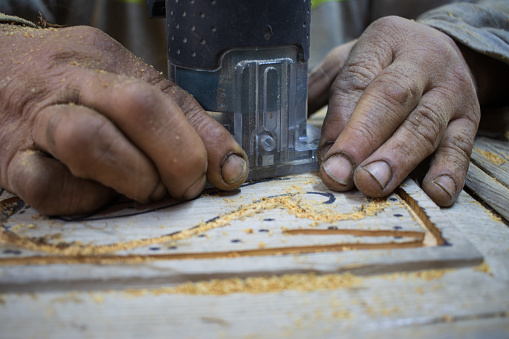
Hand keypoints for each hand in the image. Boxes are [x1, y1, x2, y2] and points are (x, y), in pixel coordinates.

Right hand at [0, 24, 248, 214]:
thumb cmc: (66, 82)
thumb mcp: (123, 81)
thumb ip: (180, 119)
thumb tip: (232, 167)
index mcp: (103, 64)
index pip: (161, 96)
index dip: (199, 140)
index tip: (223, 171)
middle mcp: (70, 88)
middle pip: (136, 108)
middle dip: (176, 157)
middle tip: (183, 183)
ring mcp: (36, 126)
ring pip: (88, 142)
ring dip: (133, 176)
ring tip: (144, 188)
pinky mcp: (11, 165)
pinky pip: (48, 188)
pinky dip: (84, 200)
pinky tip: (96, 194)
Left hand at [308, 16, 480, 206]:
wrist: (446, 52)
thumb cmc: (388, 63)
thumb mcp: (352, 60)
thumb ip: (324, 89)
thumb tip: (287, 126)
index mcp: (385, 41)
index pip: (358, 80)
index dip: (340, 122)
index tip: (327, 157)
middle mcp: (422, 61)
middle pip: (392, 98)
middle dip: (364, 139)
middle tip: (344, 174)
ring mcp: (451, 91)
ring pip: (425, 125)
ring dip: (398, 159)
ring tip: (374, 185)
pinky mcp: (470, 119)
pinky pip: (462, 146)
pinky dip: (449, 172)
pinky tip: (434, 193)